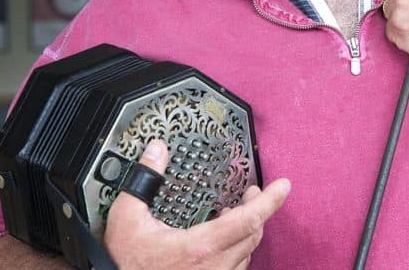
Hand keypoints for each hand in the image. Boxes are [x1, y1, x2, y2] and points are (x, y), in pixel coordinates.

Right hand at [104, 140, 290, 269]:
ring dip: (247, 229)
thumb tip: (157, 150)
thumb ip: (144, 181)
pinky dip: (237, 247)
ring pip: (247, 252)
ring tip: (235, 212)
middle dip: (258, 209)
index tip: (284, 186)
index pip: (248, 220)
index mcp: (200, 248)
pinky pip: (236, 266)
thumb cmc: (124, 263)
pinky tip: (224, 238)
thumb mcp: (126, 218)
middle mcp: (214, 267)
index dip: (270, 201)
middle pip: (253, 234)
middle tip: (253, 191)